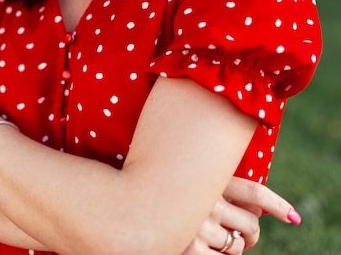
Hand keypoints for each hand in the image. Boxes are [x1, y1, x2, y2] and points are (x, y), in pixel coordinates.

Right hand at [182, 177, 300, 253]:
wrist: (134, 209)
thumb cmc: (171, 191)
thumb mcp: (196, 180)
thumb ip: (223, 187)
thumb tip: (260, 209)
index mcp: (210, 179)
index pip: (255, 193)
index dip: (278, 205)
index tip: (294, 217)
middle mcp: (206, 201)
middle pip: (251, 225)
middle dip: (251, 233)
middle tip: (243, 234)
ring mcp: (198, 227)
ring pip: (239, 246)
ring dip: (235, 247)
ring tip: (217, 238)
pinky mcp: (189, 249)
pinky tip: (208, 248)